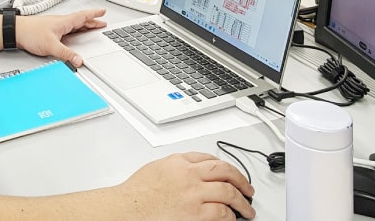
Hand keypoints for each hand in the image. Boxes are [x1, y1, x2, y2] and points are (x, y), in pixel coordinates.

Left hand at [16, 9, 106, 67]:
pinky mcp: (50, 30)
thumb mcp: (51, 46)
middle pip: (81, 20)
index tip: (103, 12)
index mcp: (64, 21)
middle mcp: (61, 22)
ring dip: (84, 25)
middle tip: (102, 23)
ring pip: (74, 24)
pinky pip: (67, 29)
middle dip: (92, 21)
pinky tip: (73, 35)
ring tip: (91, 28)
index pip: (83, 16)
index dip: (94, 14)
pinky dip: (74, 31)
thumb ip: (66, 54)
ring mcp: (55, 26)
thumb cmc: (30, 33)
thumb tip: (78, 60)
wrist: (15, 31)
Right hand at [115, 152, 255, 219]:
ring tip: (247, 209)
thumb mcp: (157, 168)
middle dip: (241, 181)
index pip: (210, 159)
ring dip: (242, 201)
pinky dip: (230, 216)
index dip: (225, 167)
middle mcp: (189, 175)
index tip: (231, 174)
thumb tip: (194, 171)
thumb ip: (176, 166)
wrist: (126, 210)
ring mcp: (193, 195)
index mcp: (179, 162)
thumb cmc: (136, 194)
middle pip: (225, 172)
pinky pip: (221, 213)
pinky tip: (232, 219)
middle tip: (248, 189)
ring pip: (228, 192)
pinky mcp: (195, 215)